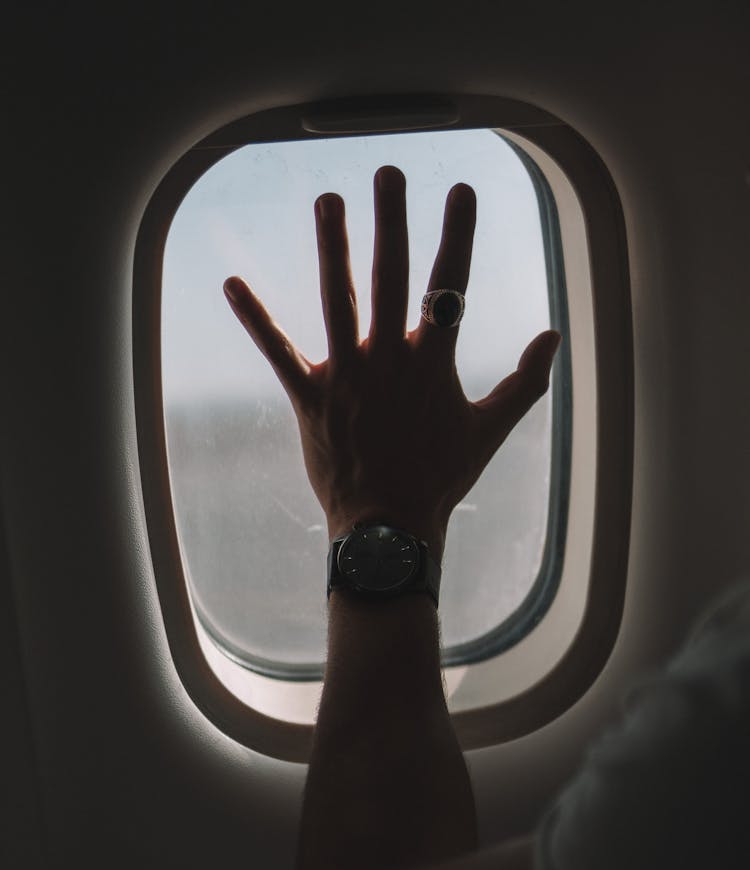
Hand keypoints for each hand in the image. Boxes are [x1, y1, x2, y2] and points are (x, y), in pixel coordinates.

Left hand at [223, 165, 559, 559]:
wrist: (389, 526)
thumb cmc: (443, 477)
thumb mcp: (490, 429)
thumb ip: (525, 382)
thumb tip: (554, 336)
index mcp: (433, 363)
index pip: (449, 285)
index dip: (457, 235)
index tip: (461, 191)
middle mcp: (388, 360)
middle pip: (390, 277)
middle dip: (391, 222)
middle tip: (388, 172)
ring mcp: (346, 376)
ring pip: (336, 300)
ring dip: (331, 249)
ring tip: (328, 201)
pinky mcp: (309, 398)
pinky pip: (278, 352)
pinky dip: (255, 318)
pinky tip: (232, 283)